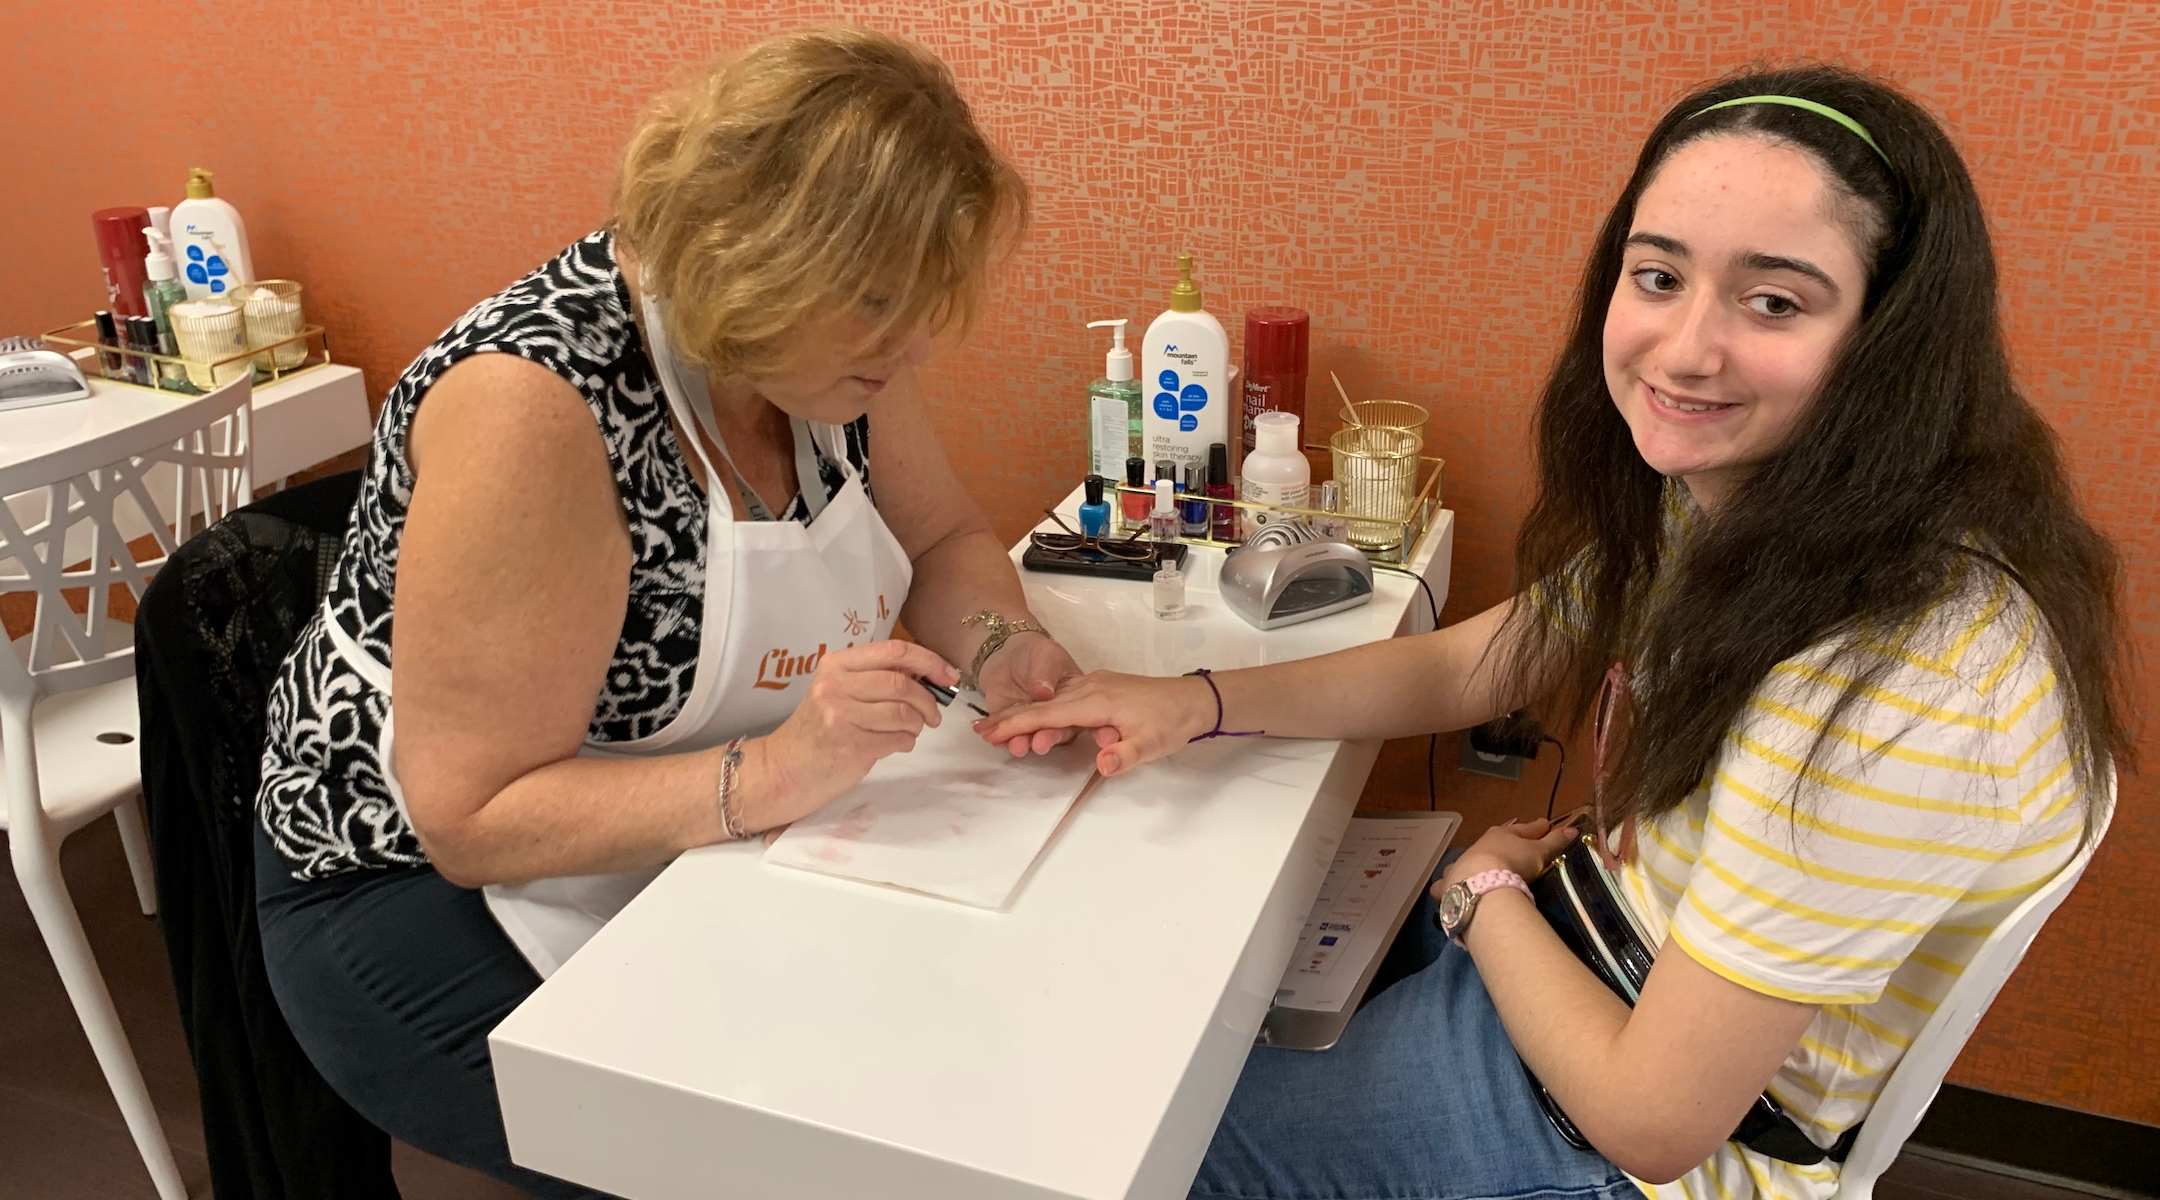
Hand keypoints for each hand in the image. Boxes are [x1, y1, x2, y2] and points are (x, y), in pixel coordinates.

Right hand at [737, 640, 956, 831]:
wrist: (784, 770)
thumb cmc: (818, 730)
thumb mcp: (839, 692)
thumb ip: (875, 677)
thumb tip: (929, 671)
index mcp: (836, 665)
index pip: (894, 650)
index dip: (929, 660)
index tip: (948, 675)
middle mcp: (835, 686)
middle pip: (902, 683)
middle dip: (928, 700)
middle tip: (932, 715)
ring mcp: (841, 716)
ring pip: (903, 713)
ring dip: (918, 724)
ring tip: (911, 730)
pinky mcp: (850, 746)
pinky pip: (898, 739)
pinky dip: (906, 742)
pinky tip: (896, 744)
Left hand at [972, 631, 1084, 756]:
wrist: (1008, 655)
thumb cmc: (1036, 653)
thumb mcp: (1046, 655)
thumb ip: (1046, 673)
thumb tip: (1044, 692)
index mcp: (1074, 700)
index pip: (1077, 717)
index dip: (1074, 728)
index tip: (1076, 735)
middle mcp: (1056, 717)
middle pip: (1055, 732)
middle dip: (1046, 740)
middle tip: (1038, 745)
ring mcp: (1033, 723)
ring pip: (1031, 738)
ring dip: (1024, 744)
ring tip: (1016, 746)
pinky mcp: (1012, 726)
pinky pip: (1009, 736)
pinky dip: (1002, 739)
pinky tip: (996, 741)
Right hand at [974, 670, 1215, 776]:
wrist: (1193, 699)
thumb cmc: (1172, 721)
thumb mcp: (1152, 744)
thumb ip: (1125, 755)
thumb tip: (1102, 763)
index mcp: (1096, 701)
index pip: (1048, 715)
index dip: (1017, 724)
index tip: (990, 732)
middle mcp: (1089, 687)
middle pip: (1041, 705)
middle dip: (1009, 717)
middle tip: (979, 730)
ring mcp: (1094, 685)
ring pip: (1050, 701)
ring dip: (1023, 712)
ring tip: (996, 724)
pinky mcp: (1099, 688)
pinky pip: (1063, 698)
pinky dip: (1042, 707)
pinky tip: (1032, 713)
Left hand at [1433, 817, 1577, 897]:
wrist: (1481, 884)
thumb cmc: (1513, 864)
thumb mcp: (1538, 853)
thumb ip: (1554, 842)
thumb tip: (1573, 830)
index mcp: (1501, 835)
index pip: (1523, 830)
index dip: (1536, 828)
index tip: (1545, 824)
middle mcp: (1477, 847)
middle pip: (1495, 842)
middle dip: (1505, 842)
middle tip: (1514, 845)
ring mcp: (1461, 865)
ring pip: (1466, 860)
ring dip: (1471, 863)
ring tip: (1476, 869)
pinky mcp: (1449, 886)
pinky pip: (1446, 884)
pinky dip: (1448, 886)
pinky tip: (1450, 889)